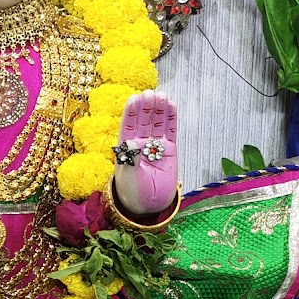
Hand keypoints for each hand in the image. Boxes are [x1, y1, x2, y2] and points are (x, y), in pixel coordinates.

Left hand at [112, 92, 177, 219]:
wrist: (150, 205)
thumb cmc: (134, 192)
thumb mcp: (129, 177)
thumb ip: (130, 160)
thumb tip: (130, 142)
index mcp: (126, 147)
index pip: (128, 125)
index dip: (131, 112)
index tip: (134, 98)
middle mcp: (140, 143)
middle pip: (143, 120)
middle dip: (146, 107)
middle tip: (150, 93)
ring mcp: (155, 145)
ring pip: (157, 123)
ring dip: (159, 109)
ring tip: (162, 95)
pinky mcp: (169, 150)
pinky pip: (170, 131)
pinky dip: (171, 119)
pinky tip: (171, 105)